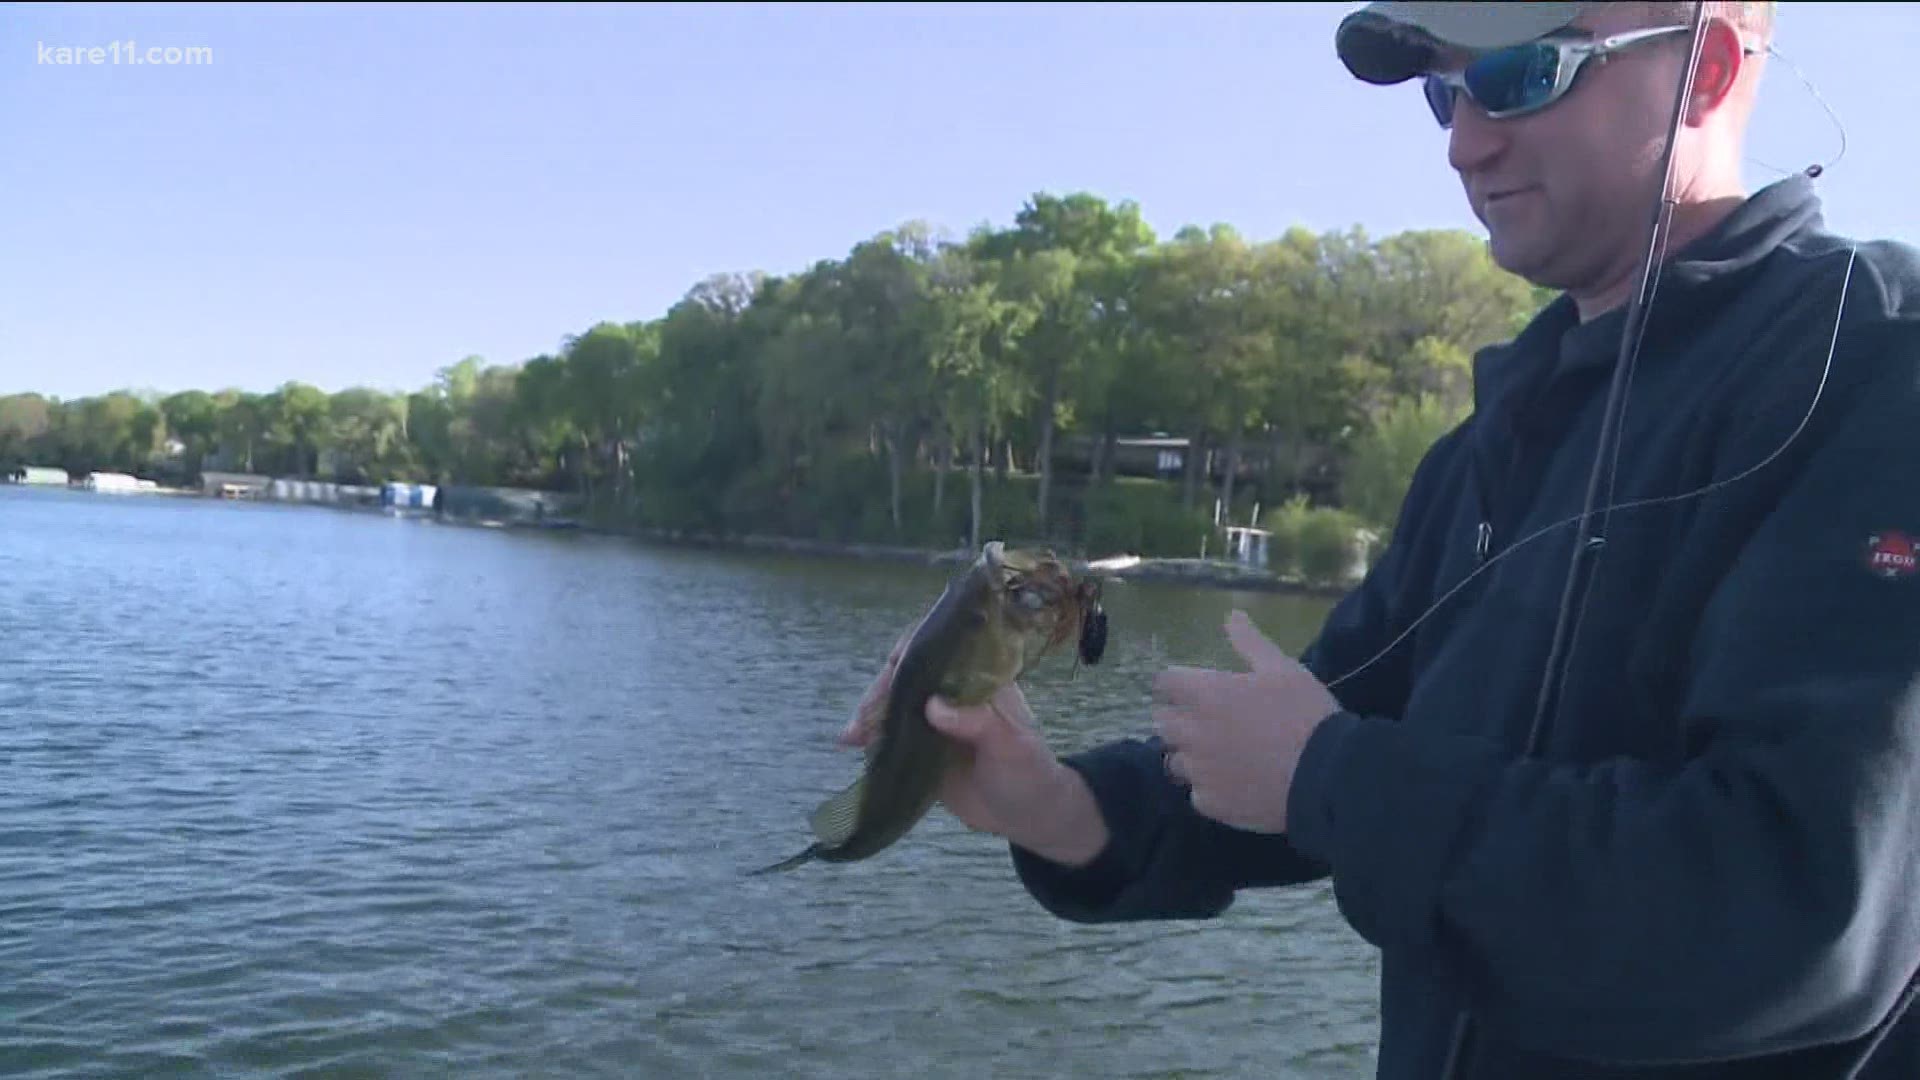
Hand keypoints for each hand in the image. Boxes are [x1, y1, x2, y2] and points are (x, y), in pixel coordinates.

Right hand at [839, 614, 1107, 864]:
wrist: (1026, 815)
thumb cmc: (1029, 771)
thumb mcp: (1012, 745)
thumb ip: (979, 722)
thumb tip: (934, 706)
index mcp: (978, 678)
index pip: (941, 647)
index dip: (914, 649)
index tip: (895, 664)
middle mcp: (951, 692)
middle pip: (907, 675)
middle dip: (881, 690)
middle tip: (865, 718)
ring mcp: (933, 720)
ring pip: (893, 704)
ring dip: (870, 714)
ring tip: (852, 736)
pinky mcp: (920, 748)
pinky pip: (890, 736)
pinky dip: (870, 738)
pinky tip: (852, 745)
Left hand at [1152, 609, 1340, 833]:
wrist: (1326, 775)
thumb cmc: (1305, 714)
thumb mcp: (1282, 668)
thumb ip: (1249, 642)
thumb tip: (1232, 614)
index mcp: (1205, 694)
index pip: (1164, 682)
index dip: (1176, 683)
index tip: (1192, 688)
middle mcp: (1192, 732)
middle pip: (1162, 722)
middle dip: (1178, 718)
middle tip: (1207, 722)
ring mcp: (1199, 771)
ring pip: (1175, 761)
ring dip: (1190, 755)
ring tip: (1219, 755)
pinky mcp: (1211, 803)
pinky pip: (1196, 793)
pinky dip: (1209, 788)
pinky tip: (1234, 783)